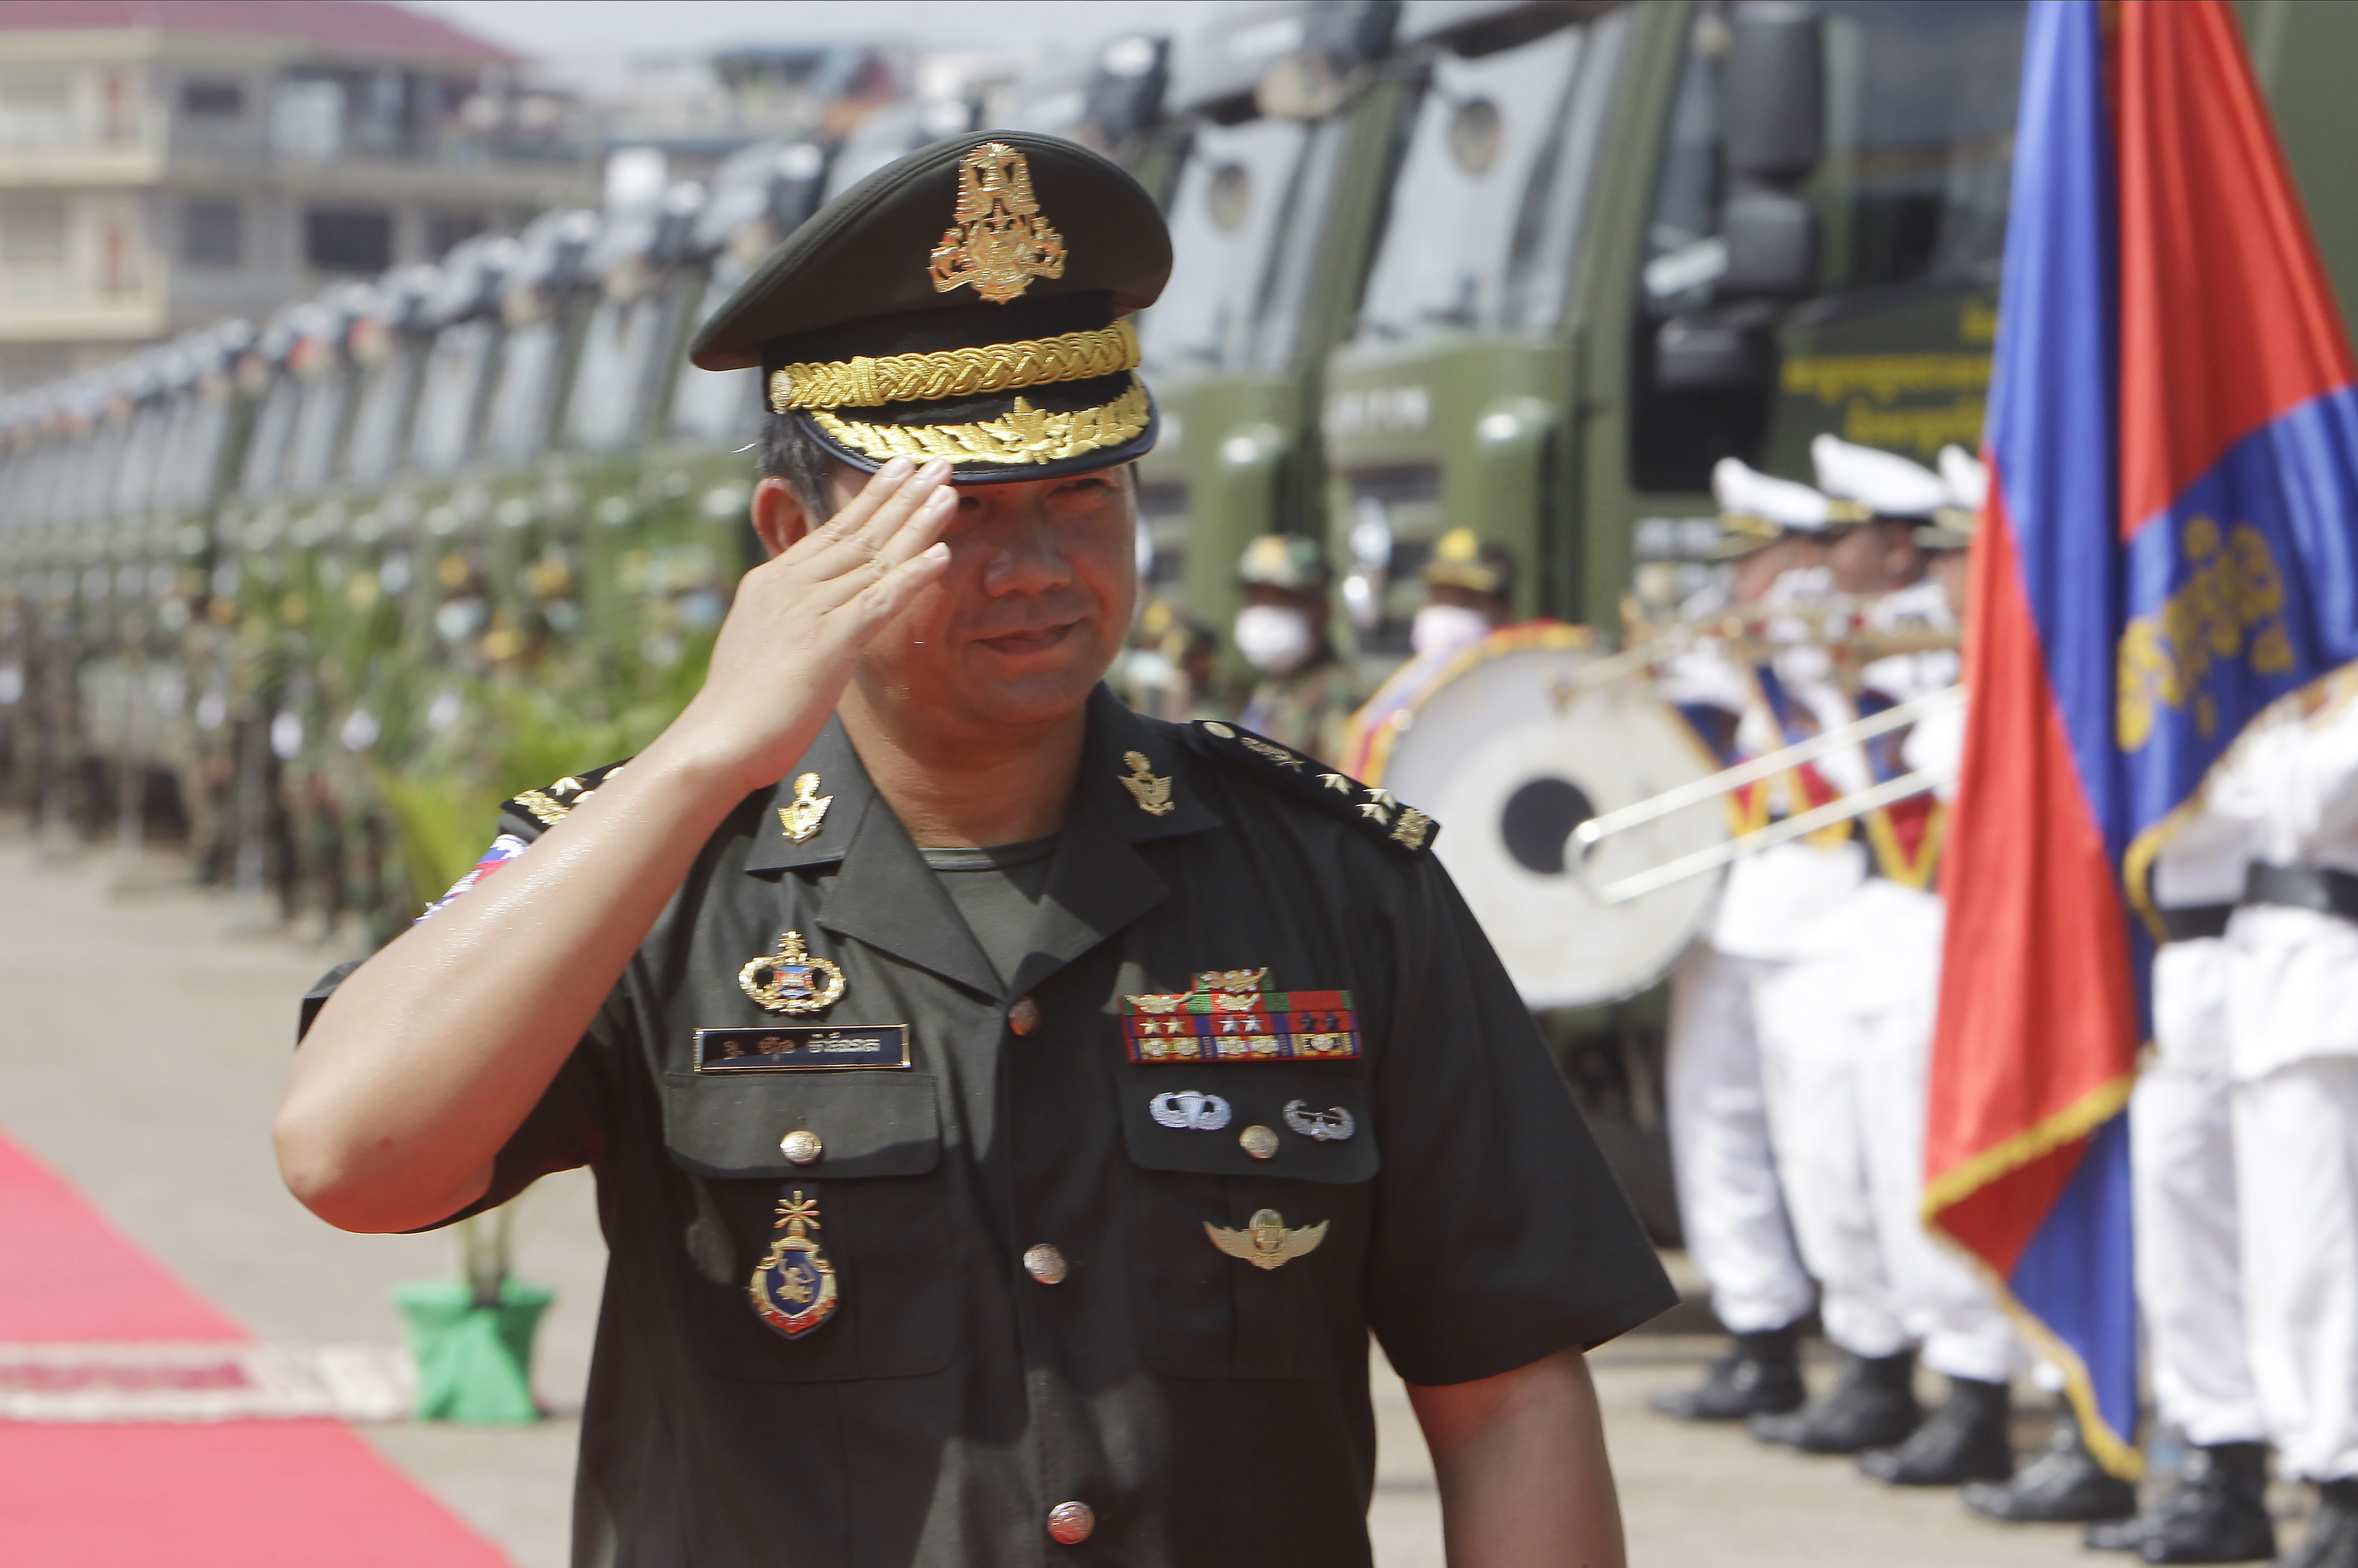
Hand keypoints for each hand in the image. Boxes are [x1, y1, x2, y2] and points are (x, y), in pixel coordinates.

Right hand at [662, 458, 954, 792]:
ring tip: (949, 492)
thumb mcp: (764, 642)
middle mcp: (790, 585)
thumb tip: (814, 609)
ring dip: (916, 524)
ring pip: (872, 559)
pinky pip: (877, 602)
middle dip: (901, 496)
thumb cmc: (741, 704)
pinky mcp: (827, 643)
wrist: (717, 740)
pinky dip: (911, 577)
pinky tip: (941, 556)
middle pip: (857, 532)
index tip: (901, 469)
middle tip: (938, 463)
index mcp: (773, 582)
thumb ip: (792, 615)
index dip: (872, 499)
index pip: (832, 532)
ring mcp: (808, 610)